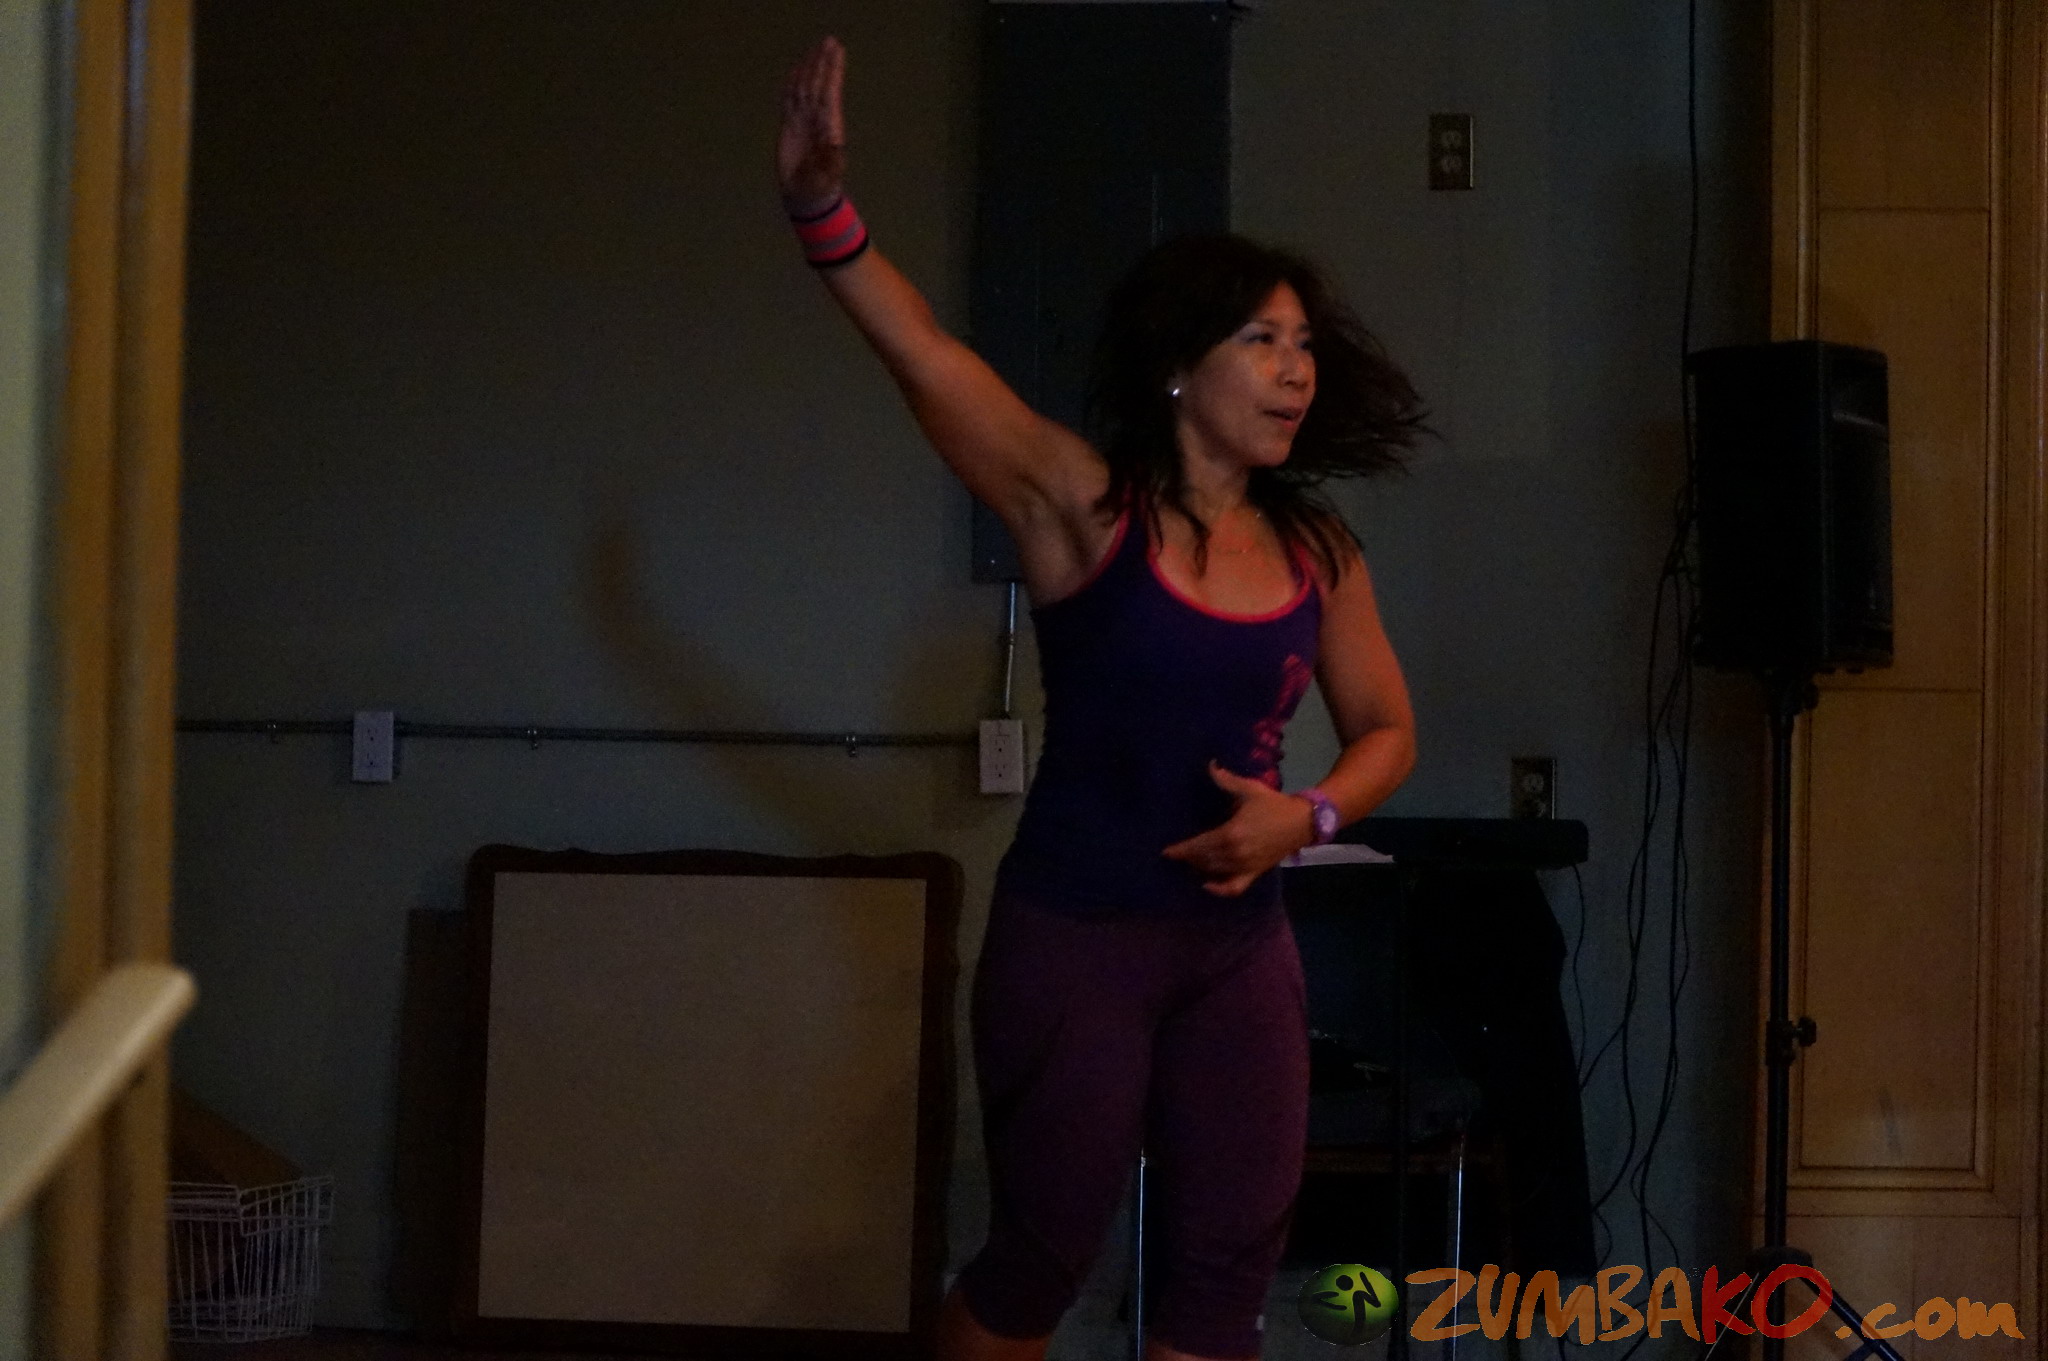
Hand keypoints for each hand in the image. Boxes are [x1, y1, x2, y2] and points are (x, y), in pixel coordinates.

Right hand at [778, 37, 846, 211]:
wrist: (805, 196)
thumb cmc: (819, 188)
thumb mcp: (827, 176)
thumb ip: (831, 159)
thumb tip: (837, 143)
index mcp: (828, 127)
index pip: (830, 93)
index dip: (832, 73)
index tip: (836, 53)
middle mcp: (817, 120)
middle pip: (819, 84)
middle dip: (823, 63)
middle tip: (829, 40)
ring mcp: (803, 121)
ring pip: (806, 88)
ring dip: (810, 68)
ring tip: (815, 48)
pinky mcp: (790, 126)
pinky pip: (790, 99)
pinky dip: (792, 84)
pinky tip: (796, 71)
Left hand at [1161, 762, 1316, 896]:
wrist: (1302, 822)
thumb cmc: (1274, 804)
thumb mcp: (1249, 790)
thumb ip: (1226, 780)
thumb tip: (1210, 766)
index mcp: (1231, 833)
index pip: (1198, 845)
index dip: (1181, 850)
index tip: (1166, 852)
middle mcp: (1235, 853)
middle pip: (1204, 859)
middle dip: (1188, 857)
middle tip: (1177, 854)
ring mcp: (1245, 866)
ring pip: (1215, 871)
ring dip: (1200, 868)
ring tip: (1189, 861)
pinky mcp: (1255, 873)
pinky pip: (1234, 888)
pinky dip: (1220, 890)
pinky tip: (1208, 885)